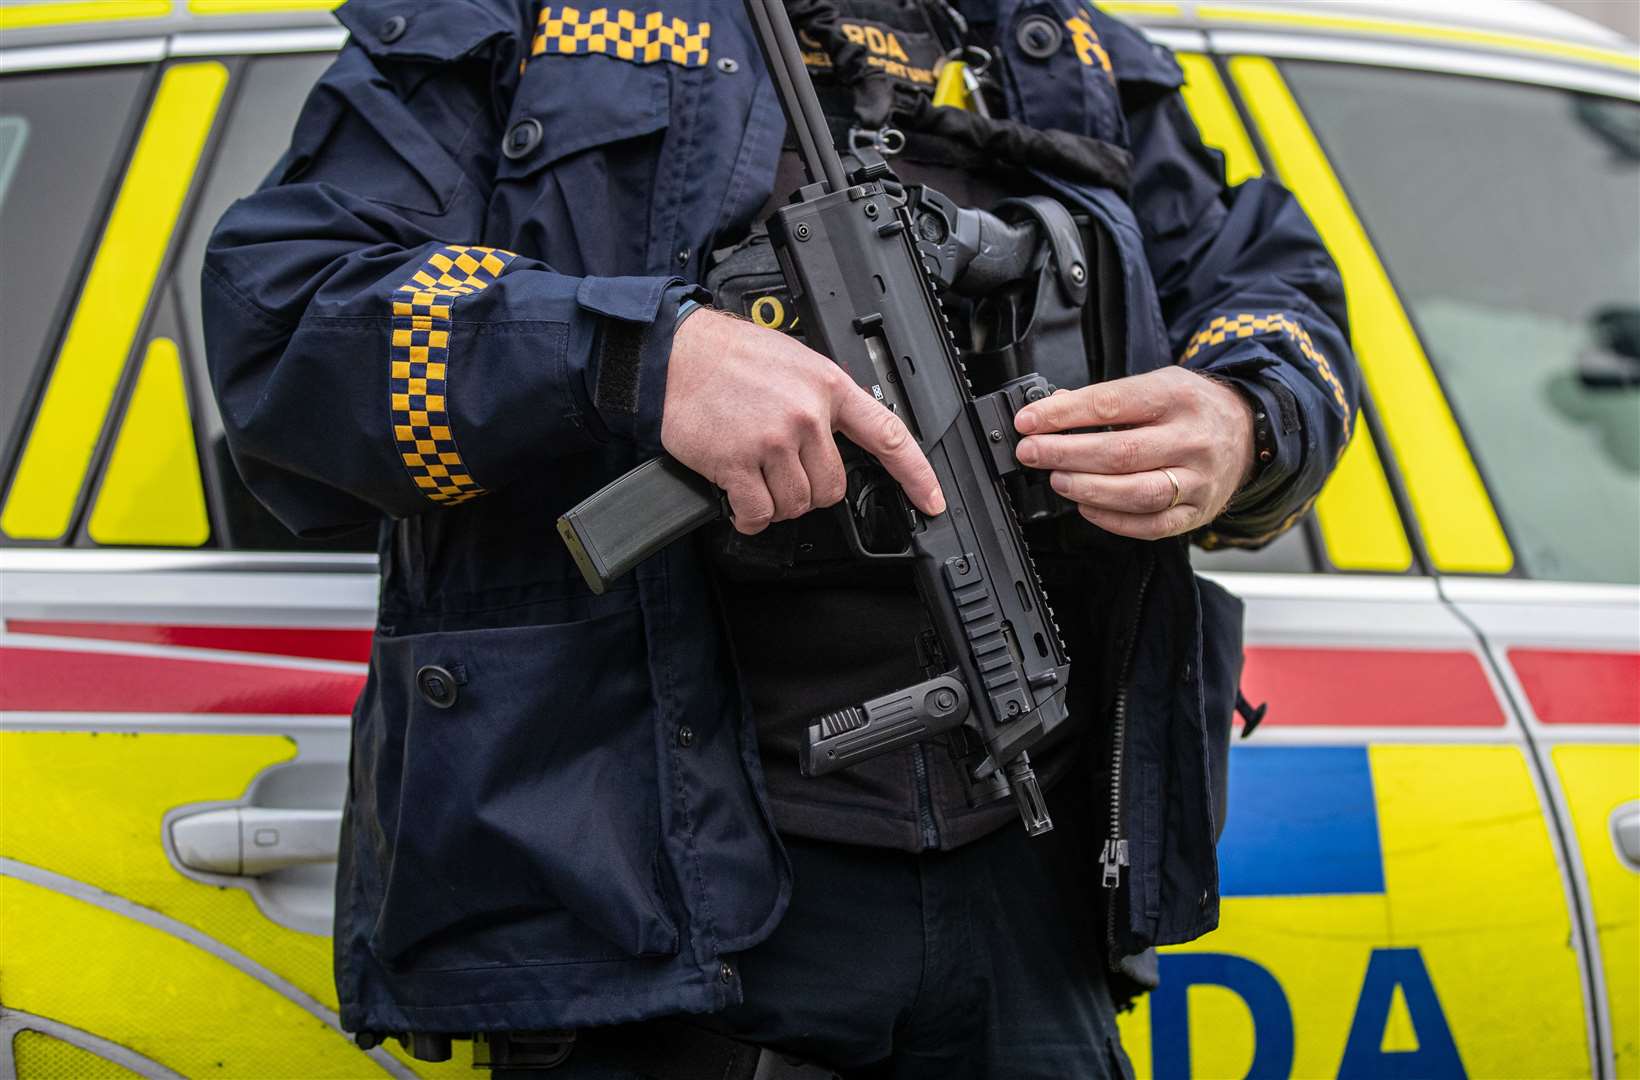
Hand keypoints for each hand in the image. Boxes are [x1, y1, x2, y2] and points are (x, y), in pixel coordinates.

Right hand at [661, 308, 944, 534]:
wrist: (676, 354)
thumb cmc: (729, 355)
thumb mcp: (794, 361)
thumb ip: (821, 399)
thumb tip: (837, 438)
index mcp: (828, 386)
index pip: (888, 435)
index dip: (916, 474)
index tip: (931, 500)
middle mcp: (807, 415)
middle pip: (832, 487)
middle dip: (809, 491)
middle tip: (783, 473)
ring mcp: (773, 440)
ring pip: (796, 504)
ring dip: (776, 504)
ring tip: (756, 480)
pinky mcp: (738, 463)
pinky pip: (759, 512)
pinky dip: (750, 517)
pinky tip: (740, 503)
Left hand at [1013, 367, 1254, 538]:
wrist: (1248, 429)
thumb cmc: (1192, 407)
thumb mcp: (1156, 385)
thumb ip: (1107, 400)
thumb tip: (1052, 410)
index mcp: (1176, 397)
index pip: (1111, 405)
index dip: (1064, 414)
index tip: (1029, 421)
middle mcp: (1192, 438)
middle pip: (1121, 452)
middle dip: (1066, 454)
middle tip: (1032, 453)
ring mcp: (1198, 479)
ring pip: (1137, 492)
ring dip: (1088, 488)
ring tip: (1057, 480)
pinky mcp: (1198, 512)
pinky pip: (1152, 525)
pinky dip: (1113, 520)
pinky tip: (1086, 507)